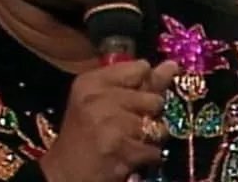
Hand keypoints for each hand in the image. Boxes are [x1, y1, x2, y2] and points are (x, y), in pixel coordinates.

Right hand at [39, 60, 179, 181]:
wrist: (65, 171)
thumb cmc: (85, 133)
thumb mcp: (101, 100)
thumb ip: (136, 83)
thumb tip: (171, 65)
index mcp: (92, 81)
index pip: (140, 68)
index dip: (144, 85)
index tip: (132, 98)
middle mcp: (99, 98)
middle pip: (154, 99)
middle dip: (148, 115)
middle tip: (126, 125)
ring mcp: (110, 123)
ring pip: (157, 126)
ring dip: (148, 138)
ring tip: (127, 141)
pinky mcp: (120, 148)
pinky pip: (154, 149)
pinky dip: (146, 156)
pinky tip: (128, 156)